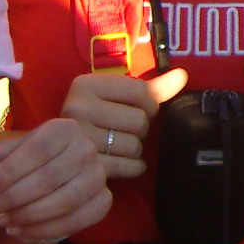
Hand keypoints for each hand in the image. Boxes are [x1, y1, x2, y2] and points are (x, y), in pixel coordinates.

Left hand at [0, 118, 111, 240]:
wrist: (65, 169)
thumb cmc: (33, 158)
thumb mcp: (12, 152)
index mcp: (64, 129)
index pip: (35, 151)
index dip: (8, 173)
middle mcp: (87, 149)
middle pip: (48, 178)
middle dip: (11, 199)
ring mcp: (99, 177)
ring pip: (63, 202)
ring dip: (26, 217)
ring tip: (0, 222)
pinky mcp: (104, 201)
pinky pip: (75, 222)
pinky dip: (44, 231)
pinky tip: (20, 232)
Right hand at [62, 66, 188, 178]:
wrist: (61, 149)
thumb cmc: (96, 117)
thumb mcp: (116, 96)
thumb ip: (151, 87)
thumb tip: (182, 75)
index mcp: (86, 84)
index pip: (141, 92)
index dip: (150, 104)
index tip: (140, 109)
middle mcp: (78, 109)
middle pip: (139, 121)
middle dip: (140, 129)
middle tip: (126, 130)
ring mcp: (79, 139)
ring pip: (134, 146)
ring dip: (136, 149)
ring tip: (121, 145)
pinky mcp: (85, 164)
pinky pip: (127, 167)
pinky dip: (133, 167)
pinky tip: (125, 162)